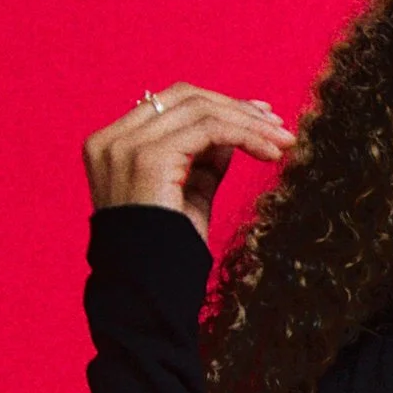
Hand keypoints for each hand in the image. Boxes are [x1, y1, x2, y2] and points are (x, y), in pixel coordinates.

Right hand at [82, 83, 295, 241]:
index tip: (258, 117)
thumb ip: (202, 163)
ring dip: (249, 122)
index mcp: (110, 145)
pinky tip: (270, 153)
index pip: (170, 106)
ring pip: (200, 109)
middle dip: (237, 108)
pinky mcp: (149, 157)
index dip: (218, 105)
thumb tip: (229, 137)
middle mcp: (111, 140)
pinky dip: (245, 135)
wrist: (146, 294)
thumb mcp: (187, 198)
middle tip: (278, 126)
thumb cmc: (166, 256)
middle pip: (185, 98)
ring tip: (282, 142)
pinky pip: (209, 129)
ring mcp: (126, 146)